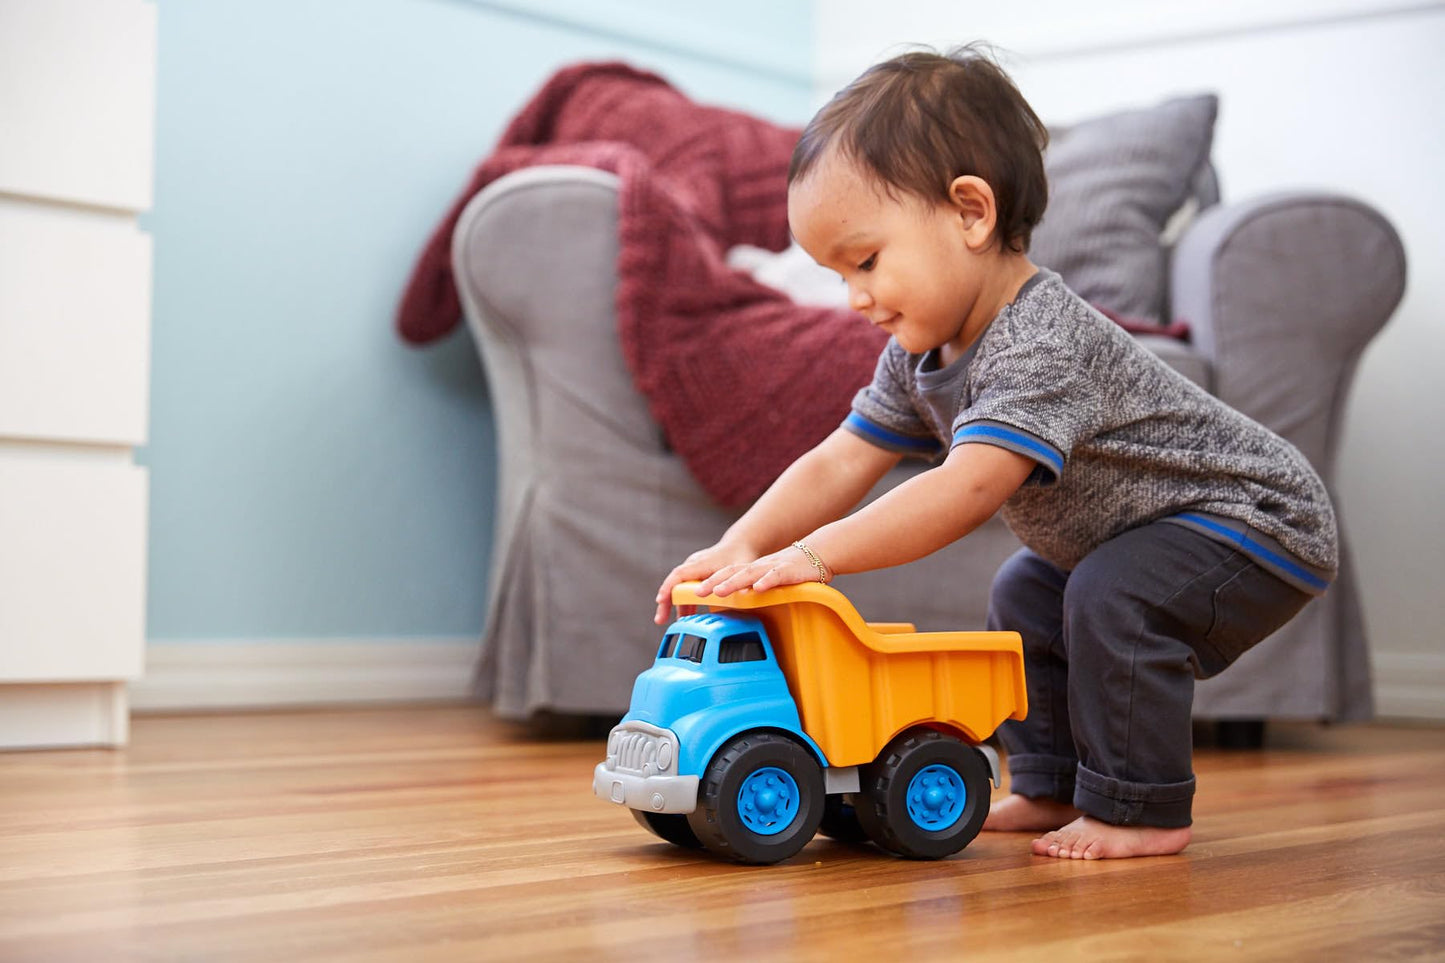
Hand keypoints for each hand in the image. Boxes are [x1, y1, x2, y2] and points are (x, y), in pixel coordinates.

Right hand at [653, 541, 757, 624]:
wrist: (740, 543)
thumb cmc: (739, 555)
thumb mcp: (739, 569)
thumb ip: (735, 582)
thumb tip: (737, 593)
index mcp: (701, 563)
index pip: (679, 575)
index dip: (669, 588)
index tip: (661, 601)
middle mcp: (693, 564)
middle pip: (673, 583)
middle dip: (665, 601)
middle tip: (660, 620)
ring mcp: (693, 569)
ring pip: (678, 588)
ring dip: (674, 605)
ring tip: (675, 623)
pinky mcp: (696, 574)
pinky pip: (685, 589)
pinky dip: (684, 602)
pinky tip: (686, 615)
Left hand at [695, 544, 824, 599]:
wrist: (818, 554)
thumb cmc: (793, 570)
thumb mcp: (769, 580)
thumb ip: (755, 590)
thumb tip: (741, 605)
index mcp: (753, 570)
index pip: (727, 574)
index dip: (710, 582)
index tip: (693, 592)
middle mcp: (758, 567)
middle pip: (732, 573)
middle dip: (713, 582)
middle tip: (697, 593)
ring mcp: (772, 567)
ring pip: (749, 573)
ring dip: (733, 582)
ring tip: (719, 591)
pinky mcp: (788, 570)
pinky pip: (776, 576)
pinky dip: (766, 581)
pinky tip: (758, 588)